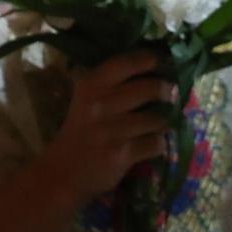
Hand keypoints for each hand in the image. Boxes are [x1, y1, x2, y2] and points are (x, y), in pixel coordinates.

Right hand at [34, 50, 174, 202]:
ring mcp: (112, 129)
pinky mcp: (122, 154)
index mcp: (91, 84)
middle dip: (165, 90)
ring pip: (157, 118)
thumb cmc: (80, 131)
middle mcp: (101, 103)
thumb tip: (152, 69)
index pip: (127, 62)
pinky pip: (156, 143)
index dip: (150, 60)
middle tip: (169, 94)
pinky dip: (158, 144)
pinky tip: (151, 144)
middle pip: (150, 88)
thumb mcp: (86, 99)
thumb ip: (112, 84)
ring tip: (158, 123)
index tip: (161, 62)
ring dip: (162, 122)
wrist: (62, 171)